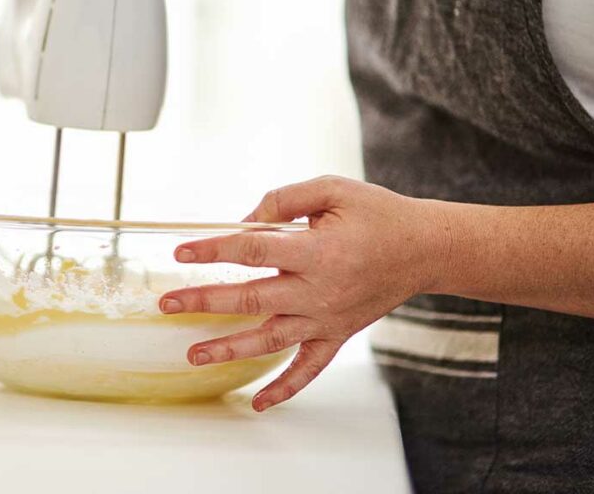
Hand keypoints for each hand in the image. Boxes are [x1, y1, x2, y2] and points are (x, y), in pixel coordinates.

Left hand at [159, 176, 446, 410]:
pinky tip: (259, 403)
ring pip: (271, 339)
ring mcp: (328, 318)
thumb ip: (284, 199)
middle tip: (168, 304)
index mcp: (317, 251)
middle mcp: (320, 291)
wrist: (426, 249)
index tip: (181, 252)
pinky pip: (309, 368)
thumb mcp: (332, 189)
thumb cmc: (378, 215)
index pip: (252, 250)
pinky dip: (285, 388)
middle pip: (252, 299)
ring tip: (194, 355)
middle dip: (205, 302)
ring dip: (230, 349)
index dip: (213, 250)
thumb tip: (243, 220)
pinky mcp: (338, 334)